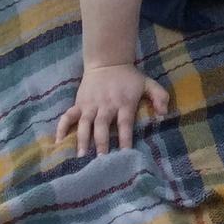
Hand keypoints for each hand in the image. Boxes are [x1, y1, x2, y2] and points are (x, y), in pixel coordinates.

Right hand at [55, 63, 171, 155]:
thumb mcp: (147, 83)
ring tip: (80, 156)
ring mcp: (90, 105)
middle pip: (102, 126)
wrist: (108, 62)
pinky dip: (62, 127)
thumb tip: (164, 112)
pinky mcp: (79, 103)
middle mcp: (106, 105)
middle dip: (101, 143)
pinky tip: (59, 142)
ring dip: (82, 140)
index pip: (125, 123)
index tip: (125, 154)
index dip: (125, 138)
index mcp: (123, 103)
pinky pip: (68, 116)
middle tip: (100, 161)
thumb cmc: (129, 77)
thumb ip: (159, 96)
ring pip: (85, 124)